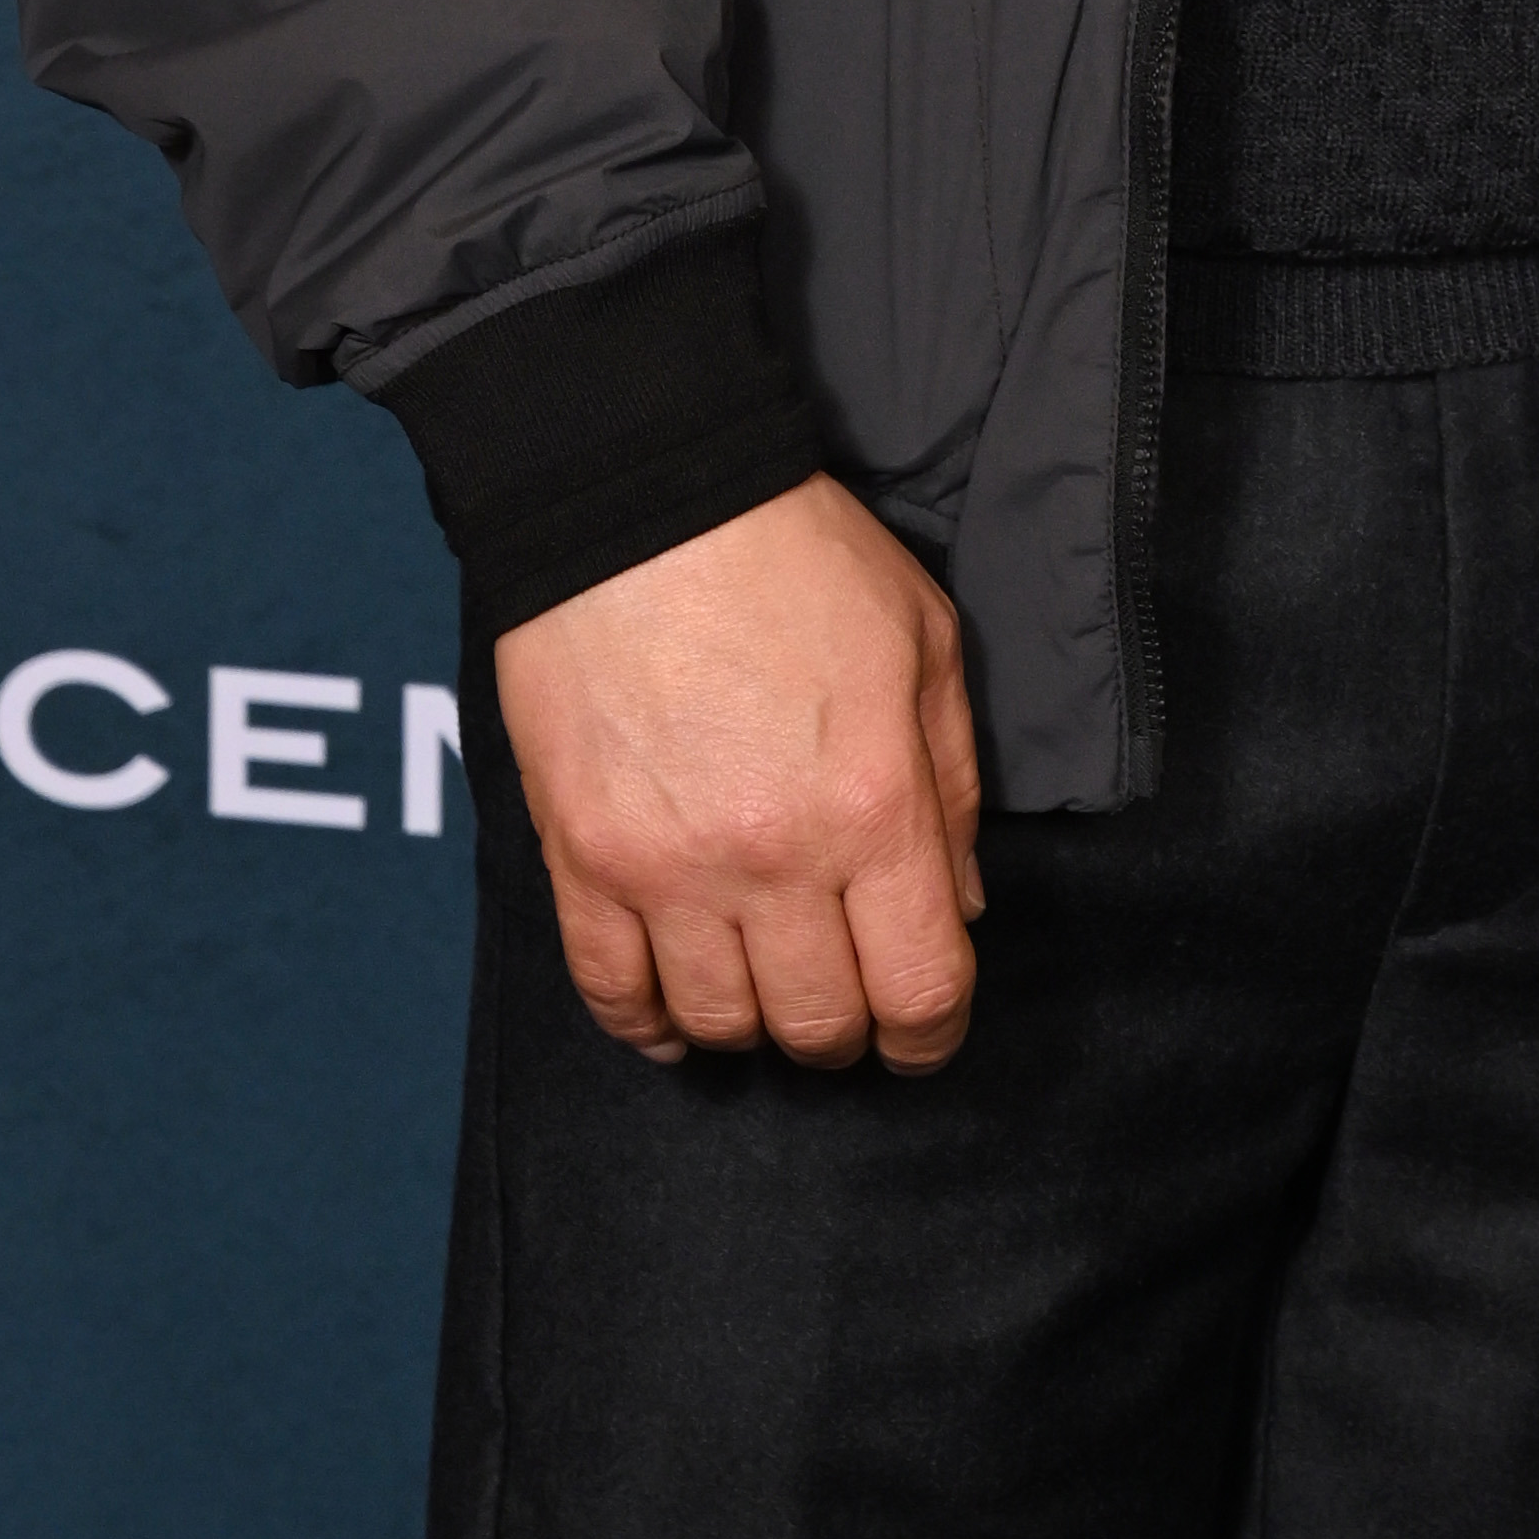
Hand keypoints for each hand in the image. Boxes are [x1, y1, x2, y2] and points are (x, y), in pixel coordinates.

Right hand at [494, 475, 985, 1072]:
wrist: (642, 503)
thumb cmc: (796, 557)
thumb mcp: (925, 645)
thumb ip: (952, 786)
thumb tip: (957, 904)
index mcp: (873, 808)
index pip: (921, 986)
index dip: (933, 1036)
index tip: (927, 1035)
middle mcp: (772, 860)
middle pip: (818, 1023)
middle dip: (848, 1033)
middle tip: (849, 1000)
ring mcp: (666, 870)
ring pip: (718, 1021)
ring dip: (752, 1025)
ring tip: (765, 988)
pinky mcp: (582, 859)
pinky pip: (610, 991)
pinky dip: (646, 1026)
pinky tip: (673, 1018)